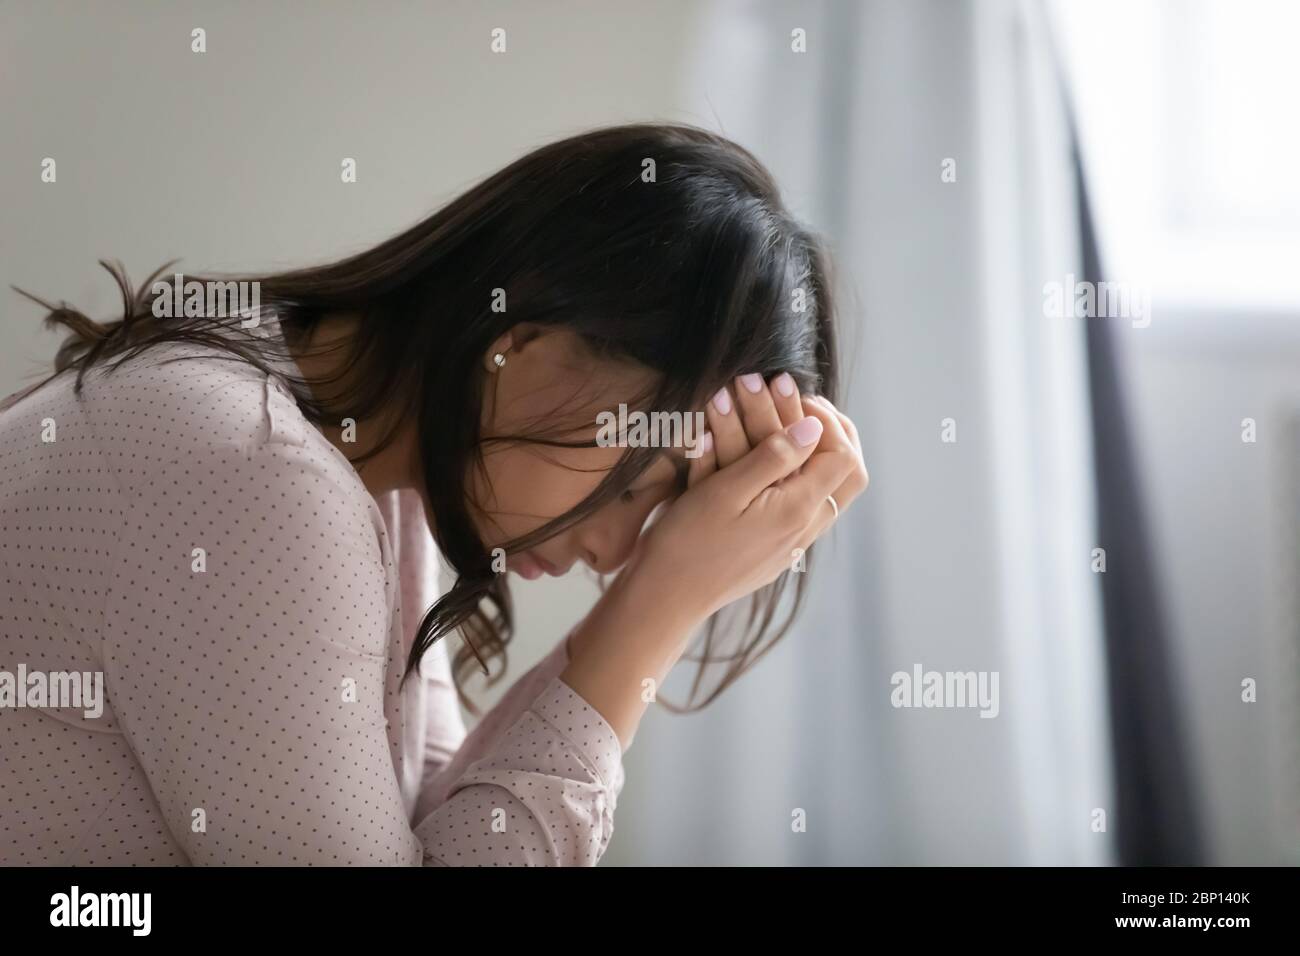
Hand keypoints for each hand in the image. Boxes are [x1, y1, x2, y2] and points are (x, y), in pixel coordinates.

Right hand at [634, 372, 867, 620]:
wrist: (667, 597)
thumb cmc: (687, 541)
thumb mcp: (724, 491)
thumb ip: (772, 458)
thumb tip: (813, 427)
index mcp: (797, 510)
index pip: (841, 455)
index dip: (824, 419)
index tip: (792, 396)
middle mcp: (805, 528)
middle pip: (849, 475)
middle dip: (836, 432)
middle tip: (807, 404)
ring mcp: (794, 542)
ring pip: (830, 490)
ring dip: (819, 453)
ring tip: (795, 423)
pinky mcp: (778, 550)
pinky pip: (808, 506)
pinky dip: (802, 474)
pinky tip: (777, 461)